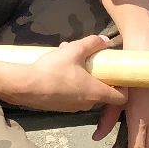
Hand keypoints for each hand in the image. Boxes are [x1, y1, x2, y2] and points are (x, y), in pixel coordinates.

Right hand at [6, 35, 127, 112]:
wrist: (25, 86)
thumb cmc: (53, 69)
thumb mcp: (73, 51)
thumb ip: (91, 44)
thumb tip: (105, 40)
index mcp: (96, 92)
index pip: (121, 97)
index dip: (123, 87)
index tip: (116, 75)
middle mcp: (88, 104)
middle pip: (101, 92)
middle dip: (96, 75)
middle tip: (86, 60)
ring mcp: (74, 108)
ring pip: (85, 92)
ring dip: (81, 77)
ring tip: (66, 59)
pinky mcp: (60, 108)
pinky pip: (71, 95)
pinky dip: (69, 84)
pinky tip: (56, 70)